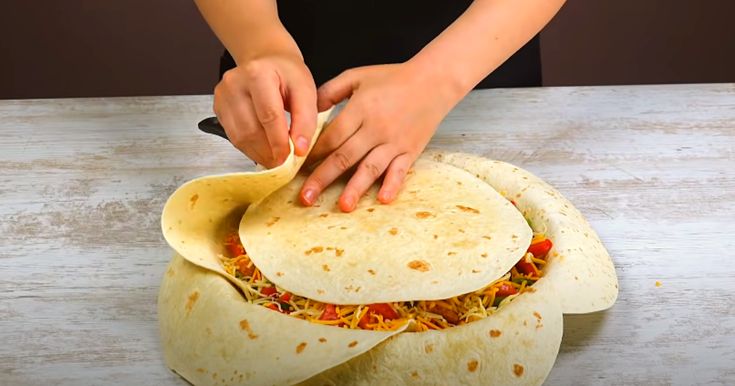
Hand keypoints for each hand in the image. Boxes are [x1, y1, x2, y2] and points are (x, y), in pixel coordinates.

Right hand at [214, 54, 316, 167]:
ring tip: (276, 158)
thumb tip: (300, 149)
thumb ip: (305, 119)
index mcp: (258, 73)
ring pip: (239, 137)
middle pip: (251, 129)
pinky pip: (233, 137)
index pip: (268, 115)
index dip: (280, 141)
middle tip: (284, 164)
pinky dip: (250, 149)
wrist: (266, 61)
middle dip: (269, 152)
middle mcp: (234, 83)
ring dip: (259, 154)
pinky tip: (264, 149)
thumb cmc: (286, 74)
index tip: (291, 158)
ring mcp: (222, 96)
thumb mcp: (306, 90)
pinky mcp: (218, 108)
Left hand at [299, 63, 459, 211]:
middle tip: (306, 197)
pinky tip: (382, 199)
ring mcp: (394, 142)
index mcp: (360, 109)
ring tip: (343, 206)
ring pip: (370, 168)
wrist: (433, 81)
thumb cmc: (393, 78)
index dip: (314, 153)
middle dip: (323, 177)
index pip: (332, 136)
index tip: (297, 168)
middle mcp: (376, 128)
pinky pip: (400, 171)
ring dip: (355, 188)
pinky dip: (392, 185)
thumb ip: (330, 91)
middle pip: (345, 156)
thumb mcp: (357, 76)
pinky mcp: (411, 151)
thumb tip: (307, 109)